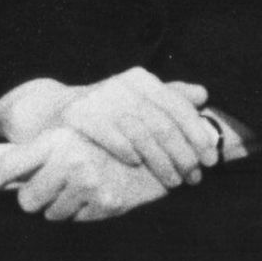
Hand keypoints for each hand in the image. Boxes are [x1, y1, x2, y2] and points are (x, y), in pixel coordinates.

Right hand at [0, 68, 218, 188]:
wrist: (52, 111)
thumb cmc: (104, 111)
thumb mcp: (136, 99)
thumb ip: (169, 97)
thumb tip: (202, 95)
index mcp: (141, 79)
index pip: (178, 108)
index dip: (197, 135)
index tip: (210, 160)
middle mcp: (122, 84)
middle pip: (163, 124)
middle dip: (184, 155)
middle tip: (194, 178)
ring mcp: (100, 98)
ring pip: (142, 134)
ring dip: (162, 161)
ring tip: (173, 181)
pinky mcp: (79, 115)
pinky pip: (112, 136)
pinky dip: (127, 151)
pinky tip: (137, 164)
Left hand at [0, 127, 168, 222]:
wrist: (153, 151)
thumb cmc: (99, 145)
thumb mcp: (61, 140)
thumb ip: (24, 156)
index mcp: (55, 141)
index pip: (6, 168)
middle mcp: (70, 161)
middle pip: (27, 200)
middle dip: (35, 198)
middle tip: (53, 186)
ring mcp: (90, 184)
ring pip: (51, 214)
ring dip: (59, 206)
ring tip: (78, 188)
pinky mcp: (107, 203)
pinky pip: (76, 220)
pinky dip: (81, 212)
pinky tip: (94, 195)